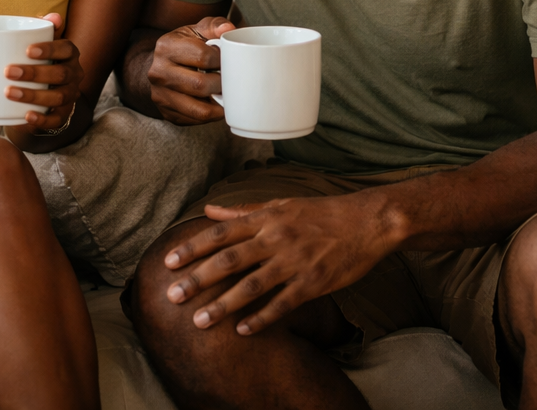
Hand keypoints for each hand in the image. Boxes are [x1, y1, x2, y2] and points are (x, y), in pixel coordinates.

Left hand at [5, 12, 83, 132]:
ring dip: (33, 95)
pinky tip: (26, 116)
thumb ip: (41, 28)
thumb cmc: (37, 61)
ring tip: (9, 92)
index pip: (66, 48)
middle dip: (34, 73)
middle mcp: (74, 74)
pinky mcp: (63, 115)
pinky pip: (56, 119)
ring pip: (58, 97)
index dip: (49, 49)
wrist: (43, 92)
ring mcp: (70, 95)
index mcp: (69, 54)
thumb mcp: (38, 44)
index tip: (27, 50)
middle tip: (9, 71)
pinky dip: (42, 119)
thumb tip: (53, 16)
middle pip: (61, 74)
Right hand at [147, 16, 235, 124]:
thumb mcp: (196, 30)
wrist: (159, 66)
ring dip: (218, 105)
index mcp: (166, 47)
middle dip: (221, 84)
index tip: (227, 60)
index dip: (222, 60)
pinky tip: (214, 104)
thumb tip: (229, 29)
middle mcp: (159, 72)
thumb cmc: (184, 47)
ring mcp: (160, 95)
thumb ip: (214, 25)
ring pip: (199, 109)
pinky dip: (210, 115)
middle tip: (230, 80)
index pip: (203, 57)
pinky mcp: (166, 113)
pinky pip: (195, 120)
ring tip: (226, 95)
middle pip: (200, 85)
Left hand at [162, 195, 396, 335]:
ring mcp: (294, 262)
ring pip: (251, 286)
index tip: (169, 262)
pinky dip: (262, 318)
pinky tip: (243, 331)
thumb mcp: (280, 205)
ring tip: (200, 321)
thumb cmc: (322, 213)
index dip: (192, 248)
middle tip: (173, 296)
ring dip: (223, 305)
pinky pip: (282, 304)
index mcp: (266, 219)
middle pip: (229, 261)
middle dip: (198, 279)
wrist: (367, 222)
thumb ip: (243, 211)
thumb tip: (209, 211)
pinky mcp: (313, 283)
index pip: (221, 234)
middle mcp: (276, 239)